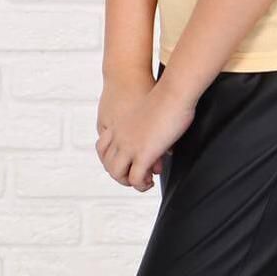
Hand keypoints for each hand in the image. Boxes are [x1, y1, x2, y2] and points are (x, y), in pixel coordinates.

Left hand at [96, 73, 196, 190]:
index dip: (115, 158)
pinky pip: (135, 179)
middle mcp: (120, 136)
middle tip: (138, 174)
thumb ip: (147, 123)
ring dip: (129, 182)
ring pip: (117, 174)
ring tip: (144, 181)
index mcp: (119, 125)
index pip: (103, 147)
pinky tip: (150, 182)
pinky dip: (141, 185)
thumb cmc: (168, 95)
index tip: (131, 161)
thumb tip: (155, 132)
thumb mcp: (149, 109)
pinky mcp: (143, 154)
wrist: (173, 90)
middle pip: (108, 163)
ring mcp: (129, 146)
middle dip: (121, 174)